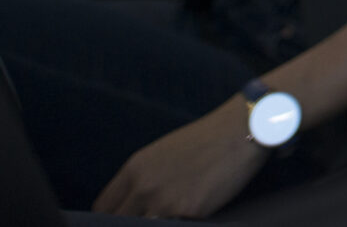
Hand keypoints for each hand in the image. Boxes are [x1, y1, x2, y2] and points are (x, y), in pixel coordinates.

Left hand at [93, 98, 268, 218]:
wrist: (243, 128)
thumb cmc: (210, 140)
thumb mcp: (166, 153)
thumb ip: (146, 177)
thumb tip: (138, 204)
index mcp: (135, 167)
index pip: (103, 207)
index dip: (110, 219)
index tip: (124, 220)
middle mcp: (143, 185)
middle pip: (118, 222)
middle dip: (130, 224)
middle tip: (151, 219)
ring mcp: (164, 200)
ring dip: (153, 224)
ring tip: (170, 217)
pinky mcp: (188, 211)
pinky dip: (177, 226)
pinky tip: (190, 216)